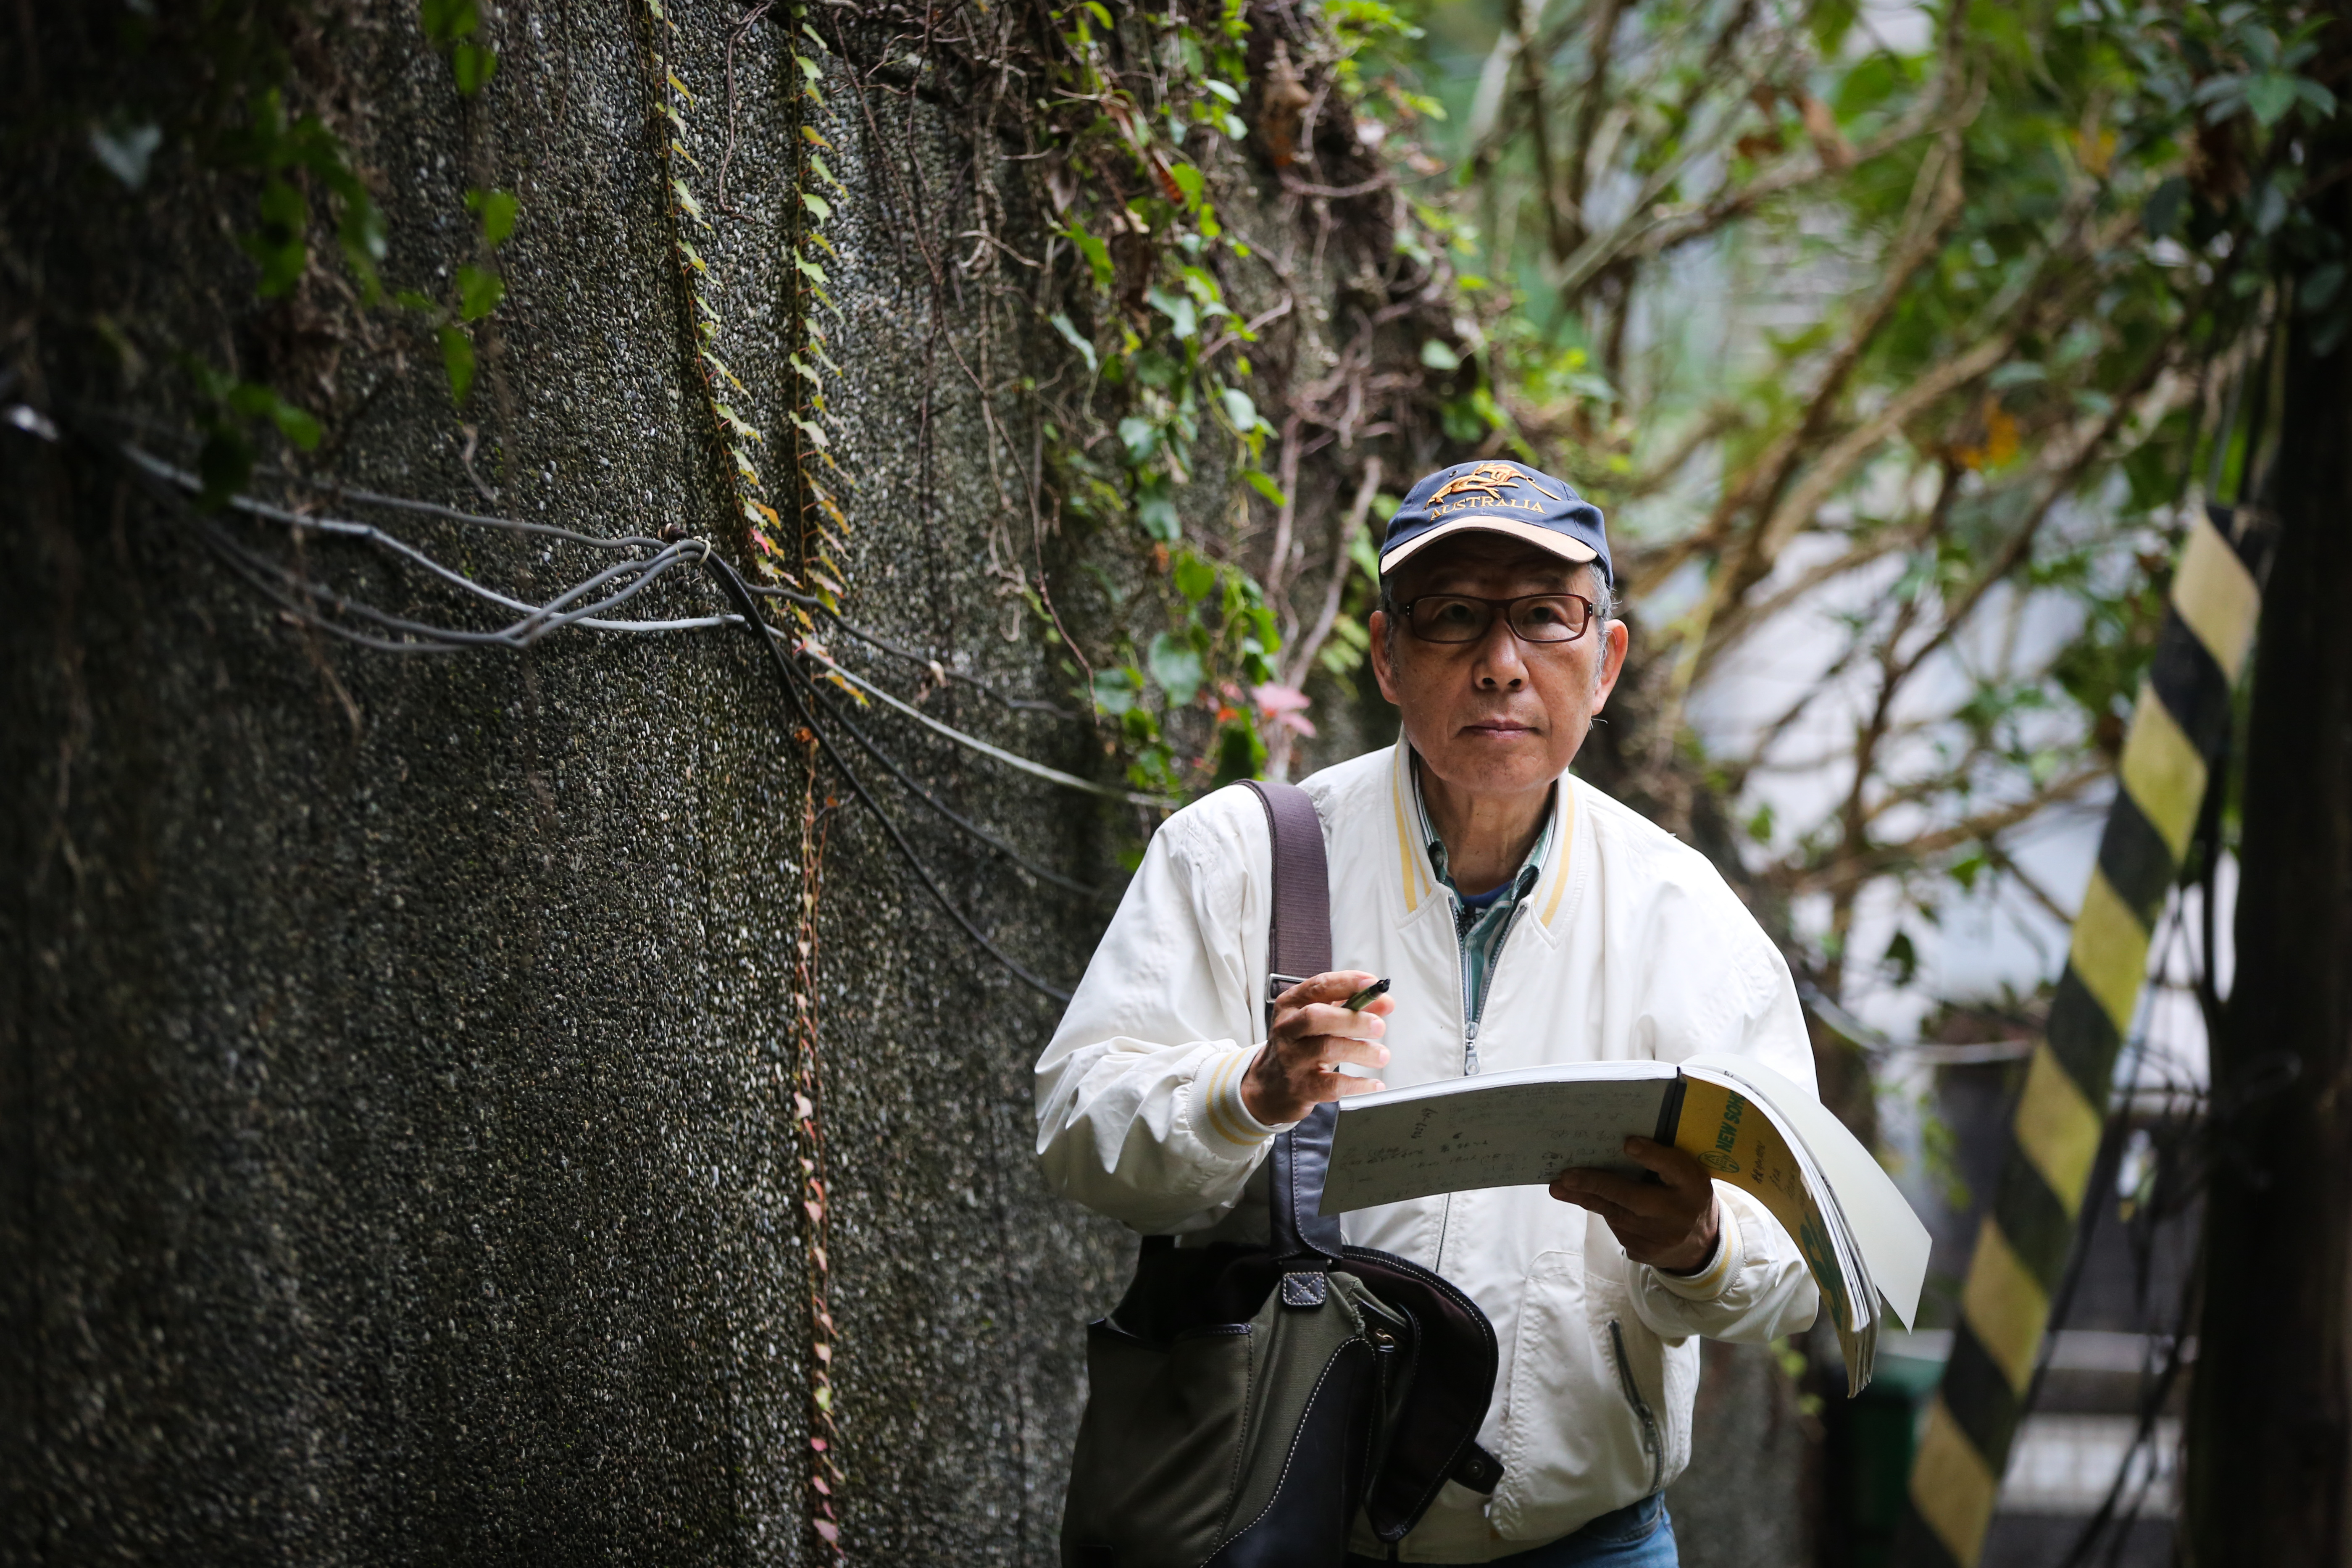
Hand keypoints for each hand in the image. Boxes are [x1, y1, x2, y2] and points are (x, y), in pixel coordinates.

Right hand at [1239, 971, 1394, 1125]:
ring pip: (1326, 1049)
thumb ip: (1350, 1008)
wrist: (1272, 1087)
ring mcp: (1292, 1059)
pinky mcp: (1301, 1087)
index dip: (1348, 983)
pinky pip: (1333, 1084)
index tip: (1374, 985)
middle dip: (1352, 1019)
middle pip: (1316, 1017)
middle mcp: (1287, 1029)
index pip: (1319, 986)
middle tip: (1379, 1027)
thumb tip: (1385, 1003)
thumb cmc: (1301, 1046)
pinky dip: (1358, 1084)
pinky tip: (1374, 1083)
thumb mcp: (1318, 1022)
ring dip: (1361, 1051)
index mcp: (1291, 1005)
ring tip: (1382, 1055)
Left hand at [1550, 1137, 1720, 1273]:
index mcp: (1692, 1185)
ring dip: (1585, 1198)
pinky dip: (1603, 1212)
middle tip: (1567, 1176)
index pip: (1674, 1168)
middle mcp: (1677, 1214)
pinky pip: (1617, 1229)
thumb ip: (1662, 1161)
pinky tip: (1589, 1200)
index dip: (1652, 1156)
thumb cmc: (1684, 1195)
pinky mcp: (1643, 1253)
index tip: (1628, 1144)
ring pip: (1616, 1215)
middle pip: (1632, 1197)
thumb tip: (1619, 1143)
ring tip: (1559, 1187)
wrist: (1699, 1245)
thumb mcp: (1685, 1175)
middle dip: (1596, 1185)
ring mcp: (1659, 1238)